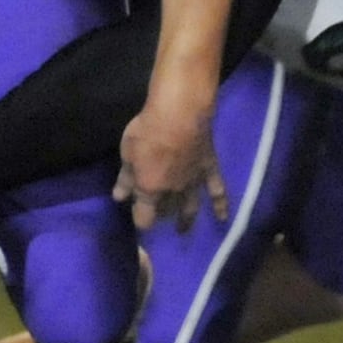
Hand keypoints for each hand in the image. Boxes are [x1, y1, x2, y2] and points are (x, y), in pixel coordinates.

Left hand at [113, 101, 226, 232]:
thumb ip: (126, 178)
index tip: (138, 217)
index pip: (144, 217)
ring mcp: (194, 182)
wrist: (180, 113)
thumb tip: (120, 197)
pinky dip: (221, 206)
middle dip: (160, 214)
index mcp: (150, 189)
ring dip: (186, 220)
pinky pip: (218, 191)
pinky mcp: (209, 169)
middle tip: (157, 212)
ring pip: (190, 207)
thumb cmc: (148, 129)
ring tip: (182, 229)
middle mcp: (173, 191)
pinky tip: (222, 218)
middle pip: (166, 211)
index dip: (140, 220)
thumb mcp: (128, 152)